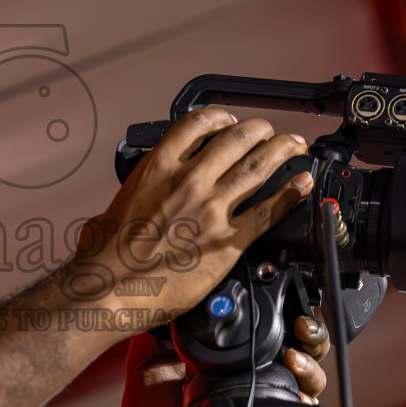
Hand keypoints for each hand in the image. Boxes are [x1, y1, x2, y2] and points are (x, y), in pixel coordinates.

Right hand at [63, 107, 313, 315]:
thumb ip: (134, 196)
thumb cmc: (104, 256)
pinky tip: (302, 185)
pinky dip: (291, 194)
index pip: (198, 124)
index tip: (230, 121)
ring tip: (295, 146)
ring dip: (283, 151)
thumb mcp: (112, 205)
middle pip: (238, 139)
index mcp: (159, 167)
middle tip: (271, 132)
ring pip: (259, 167)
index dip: (221, 117)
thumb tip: (132, 202)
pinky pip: (269, 211)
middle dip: (260, 130)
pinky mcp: (228, 241)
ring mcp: (211, 209)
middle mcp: (189, 180)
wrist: (109, 289)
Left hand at [106, 317, 332, 406]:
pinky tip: (296, 391)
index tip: (289, 309)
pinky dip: (304, 398)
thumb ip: (155, 326)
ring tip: (293, 358)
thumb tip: (162, 292)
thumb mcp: (147, 358)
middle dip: (312, 335)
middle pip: (301, 346)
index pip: (269, 324)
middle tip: (302, 328)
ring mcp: (261, 396)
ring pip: (308, 376)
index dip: (287, 313)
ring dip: (309, 365)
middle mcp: (251, 371)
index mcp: (228, 351)